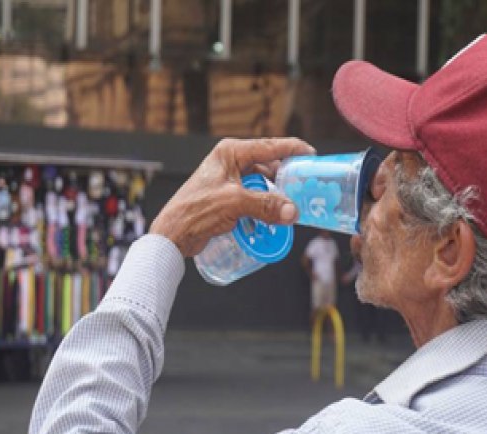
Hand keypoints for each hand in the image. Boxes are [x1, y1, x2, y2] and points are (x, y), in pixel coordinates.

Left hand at [149, 138, 314, 256]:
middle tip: (306, 186)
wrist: (173, 234)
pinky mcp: (228, 197)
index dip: (293, 149)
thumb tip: (292, 211)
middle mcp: (230, 162)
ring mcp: (229, 179)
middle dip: (287, 176)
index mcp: (230, 152)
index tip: (312, 155)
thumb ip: (266, 205)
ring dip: (276, 193)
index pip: (269, 146)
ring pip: (263, 183)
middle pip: (268, 165)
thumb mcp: (234, 203)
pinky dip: (266, 204)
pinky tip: (275, 215)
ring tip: (293, 204)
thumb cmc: (195, 210)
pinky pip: (255, 197)